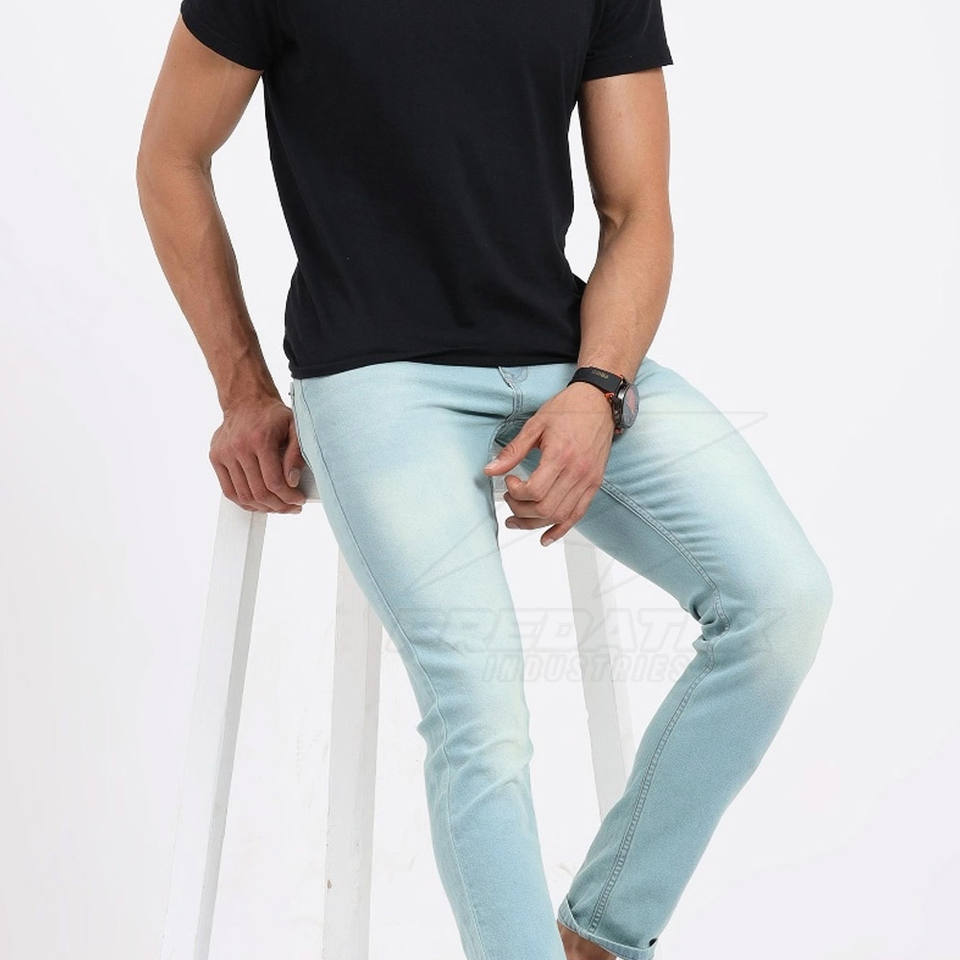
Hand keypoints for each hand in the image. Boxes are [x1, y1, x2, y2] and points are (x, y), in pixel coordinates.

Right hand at [209, 396, 306, 512]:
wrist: (246, 401)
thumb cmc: (273, 416)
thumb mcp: (295, 427)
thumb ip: (297, 454)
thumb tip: (292, 481)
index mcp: (260, 439)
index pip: (274, 482)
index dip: (288, 497)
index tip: (299, 500)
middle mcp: (239, 447)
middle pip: (259, 492)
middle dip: (279, 506)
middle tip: (291, 507)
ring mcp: (224, 453)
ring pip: (243, 496)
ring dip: (263, 507)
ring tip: (277, 506)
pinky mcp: (215, 458)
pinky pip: (229, 490)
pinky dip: (245, 502)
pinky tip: (259, 503)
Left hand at [483, 382, 614, 544]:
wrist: (599, 402)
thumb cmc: (568, 409)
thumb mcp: (535, 425)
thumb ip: (513, 451)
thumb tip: (490, 470)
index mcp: (561, 455)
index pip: (535, 491)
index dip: (516, 492)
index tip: (509, 481)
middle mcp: (578, 472)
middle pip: (546, 508)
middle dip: (521, 510)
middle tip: (510, 499)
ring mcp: (588, 480)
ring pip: (560, 516)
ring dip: (535, 523)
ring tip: (517, 519)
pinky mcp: (594, 484)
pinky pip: (578, 514)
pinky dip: (561, 529)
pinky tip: (545, 537)